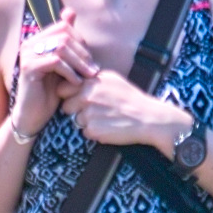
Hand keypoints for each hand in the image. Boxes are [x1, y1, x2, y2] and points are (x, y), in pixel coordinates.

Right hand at [12, 13, 94, 138]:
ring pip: (61, 47)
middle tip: (93, 70)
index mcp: (38, 40)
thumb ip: (68, 42)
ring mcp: (27, 55)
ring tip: (88, 76)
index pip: (64, 27)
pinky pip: (55, 62)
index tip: (90, 60)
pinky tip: (76, 83)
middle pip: (64, 35)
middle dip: (83, 52)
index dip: (81, 41)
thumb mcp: (63, 64)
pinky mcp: (28, 68)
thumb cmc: (50, 92)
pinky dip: (70, 72)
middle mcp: (30, 44)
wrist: (33, 117)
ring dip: (79, 62)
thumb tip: (71, 11)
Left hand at [62, 70, 185, 151]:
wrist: (149, 118)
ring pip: (76, 121)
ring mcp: (89, 113)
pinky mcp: (93, 129)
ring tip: (106, 119)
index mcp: (91, 81)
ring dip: (87, 122)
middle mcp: (87, 95)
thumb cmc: (131, 99)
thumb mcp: (113, 80)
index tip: (78, 99)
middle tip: (96, 112)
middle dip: (76, 110)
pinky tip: (109, 127)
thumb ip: (92, 79)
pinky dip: (95, 132)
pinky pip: (85, 133)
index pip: (63, 88)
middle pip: (66, 106)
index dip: (69, 95)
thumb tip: (74, 79)